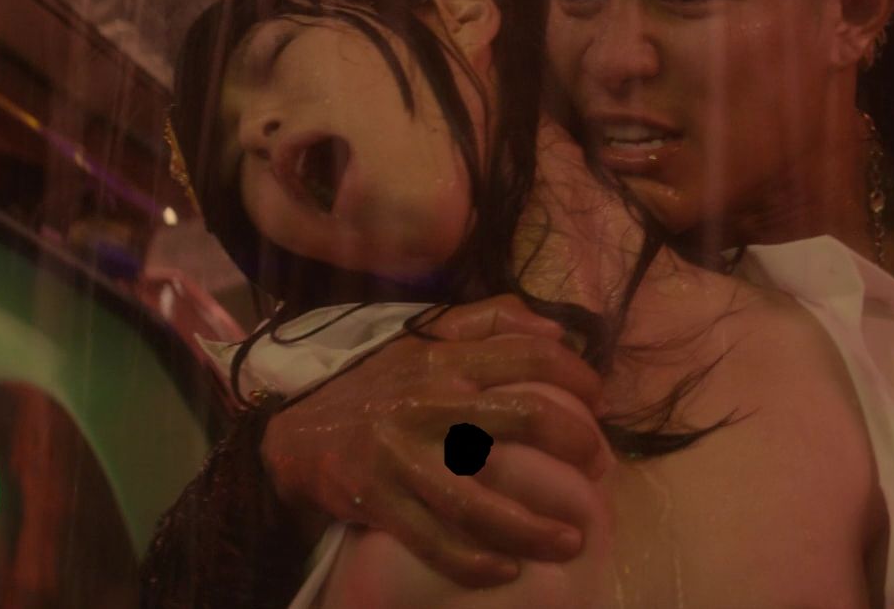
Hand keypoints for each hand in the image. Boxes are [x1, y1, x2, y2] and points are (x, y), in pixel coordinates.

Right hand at [259, 295, 608, 586]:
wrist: (294, 433)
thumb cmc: (374, 388)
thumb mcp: (422, 342)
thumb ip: (486, 322)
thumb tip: (555, 331)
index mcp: (442, 360)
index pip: (522, 353)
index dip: (573, 374)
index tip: (599, 399)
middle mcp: (427, 402)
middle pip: (520, 417)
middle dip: (573, 443)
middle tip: (598, 466)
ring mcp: (400, 455)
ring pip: (479, 499)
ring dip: (533, 527)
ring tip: (571, 540)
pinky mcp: (376, 499)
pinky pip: (433, 539)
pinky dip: (473, 561)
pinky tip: (505, 571)